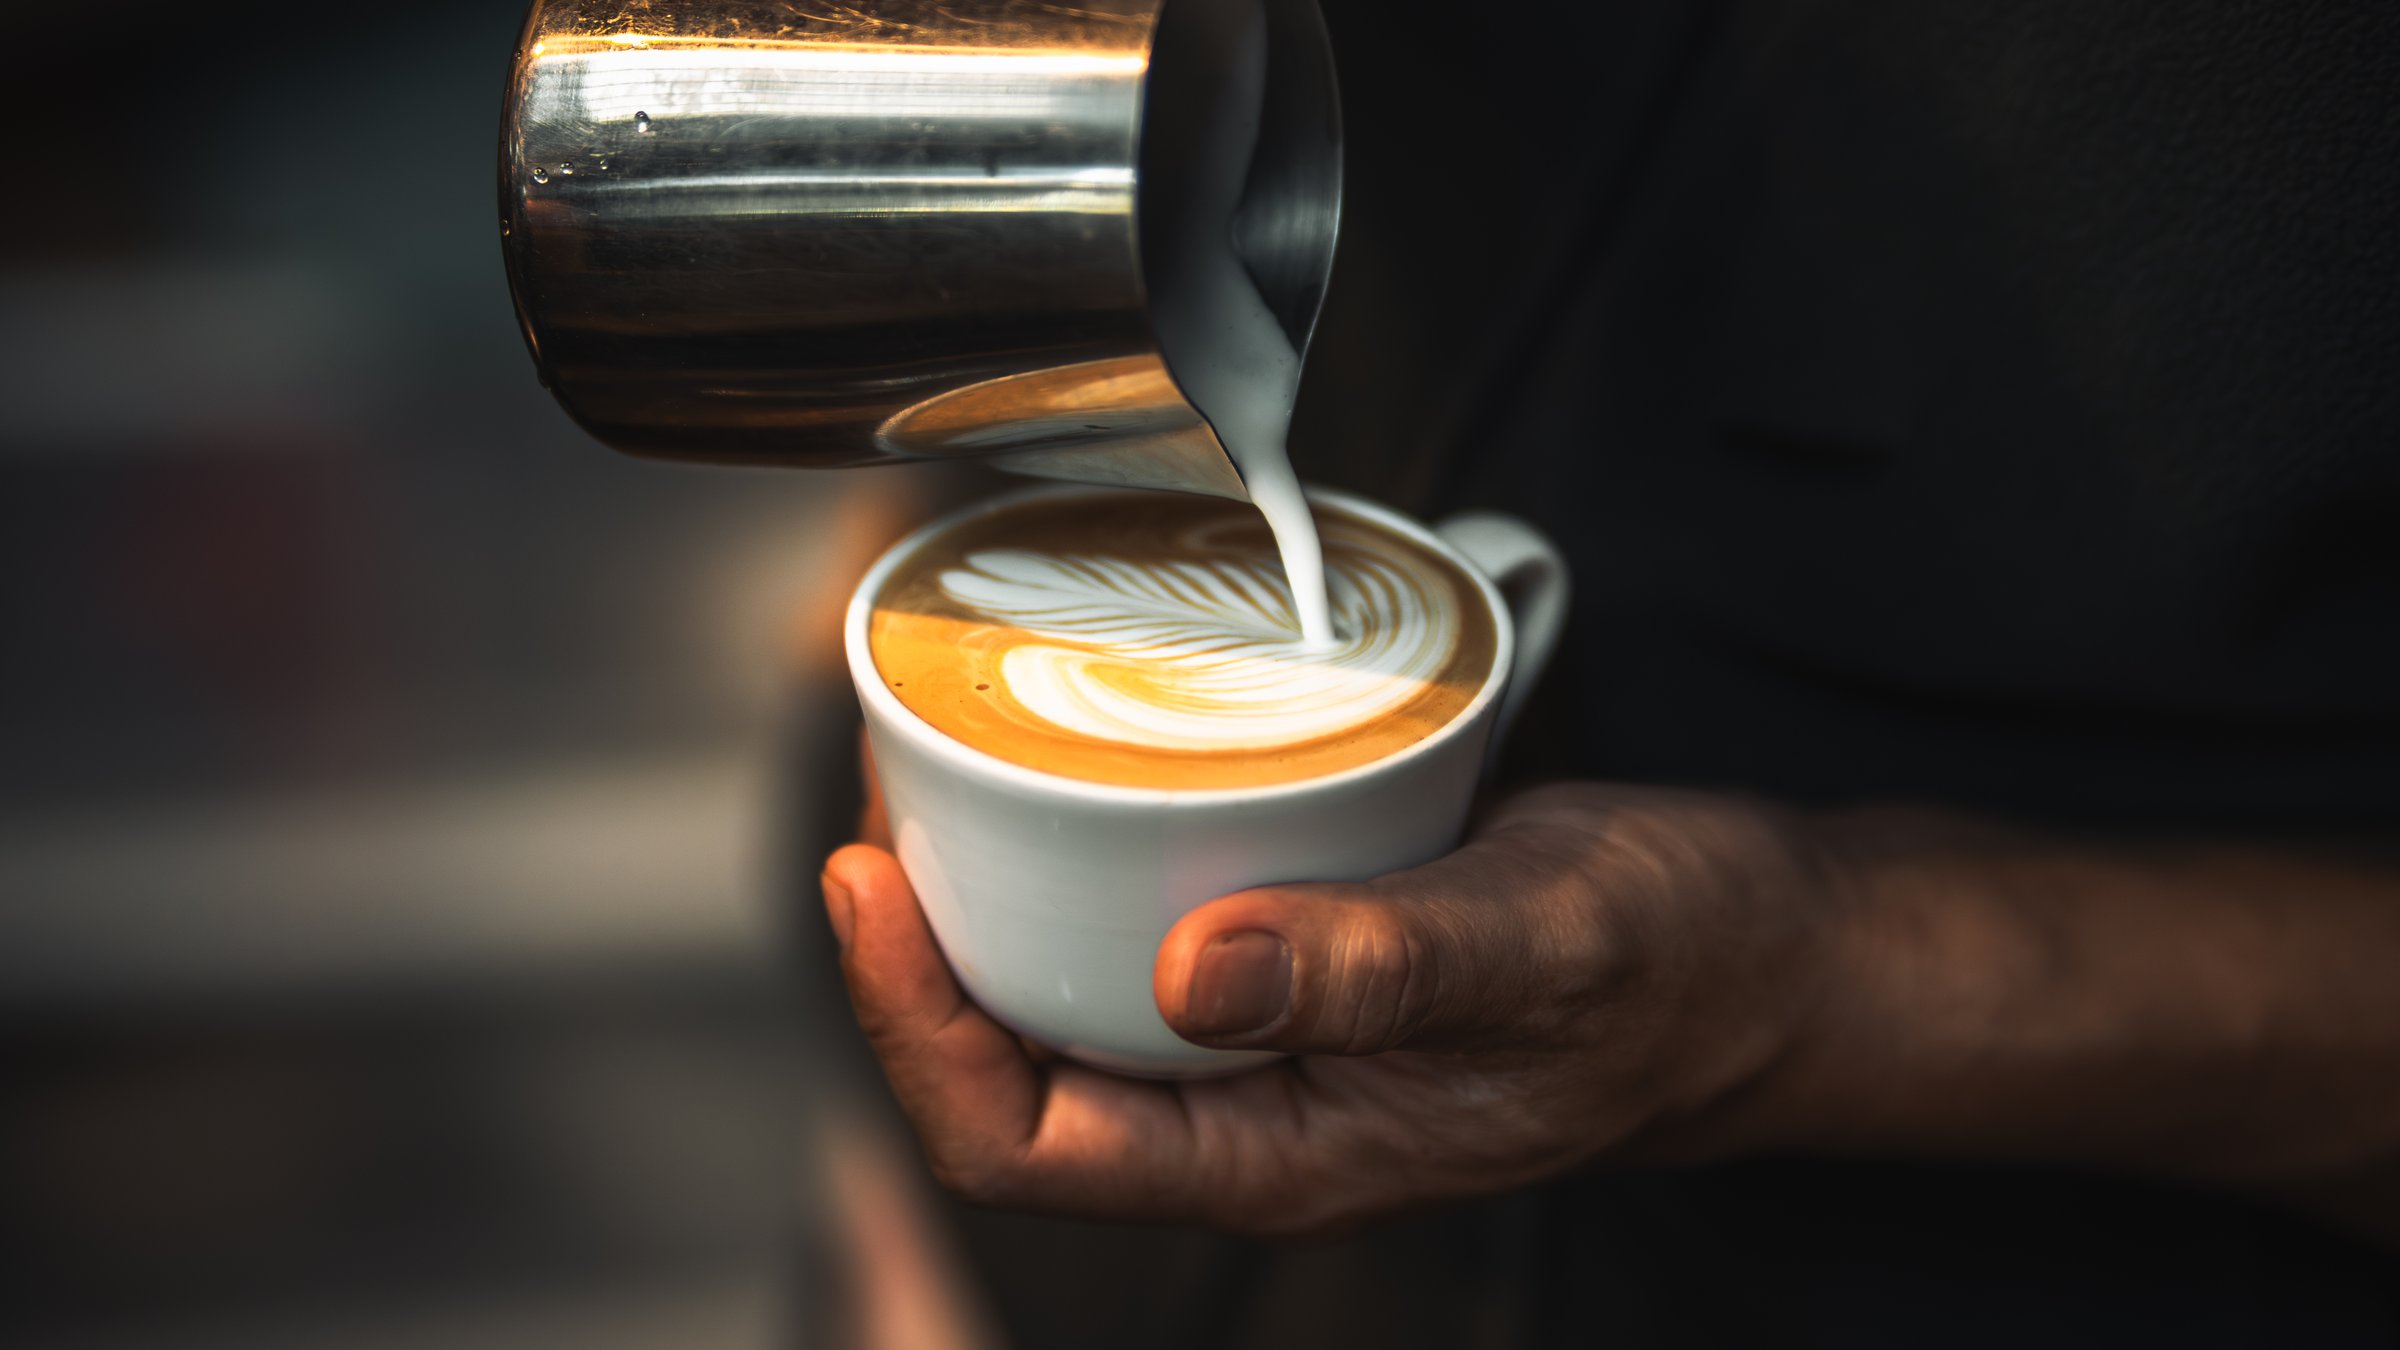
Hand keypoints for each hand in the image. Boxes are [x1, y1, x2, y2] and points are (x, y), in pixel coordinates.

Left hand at [821, 776, 1849, 1236]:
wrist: (1768, 955)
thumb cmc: (1682, 968)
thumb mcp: (1548, 948)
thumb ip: (1382, 970)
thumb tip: (1191, 972)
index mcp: (1286, 1158)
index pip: (1027, 1145)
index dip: (914, 1028)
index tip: (870, 881)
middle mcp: (1250, 1115)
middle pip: (1008, 1073)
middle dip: (915, 951)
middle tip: (883, 786)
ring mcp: (1264, 1046)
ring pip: (1064, 1002)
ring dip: (984, 897)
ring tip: (940, 764)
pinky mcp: (1290, 966)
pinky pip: (1140, 933)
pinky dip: (1078, 857)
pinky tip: (1072, 768)